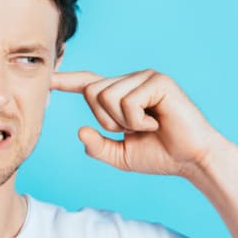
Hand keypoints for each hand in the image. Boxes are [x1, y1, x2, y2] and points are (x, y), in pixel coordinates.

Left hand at [51, 68, 229, 176]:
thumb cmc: (161, 155)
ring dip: (124, 122)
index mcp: (122, 94)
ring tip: (148, 126)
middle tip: (134, 130)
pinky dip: (138, 120)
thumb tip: (81, 130)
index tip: (46, 80)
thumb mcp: (120, 155)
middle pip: (92, 92)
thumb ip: (98, 146)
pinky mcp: (158, 81)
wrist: (192, 160)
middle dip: (107, 120)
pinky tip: (157, 122)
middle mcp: (132, 80)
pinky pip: (128, 101)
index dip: (66, 81)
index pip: (89, 83)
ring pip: (107, 96)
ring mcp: (146, 77)